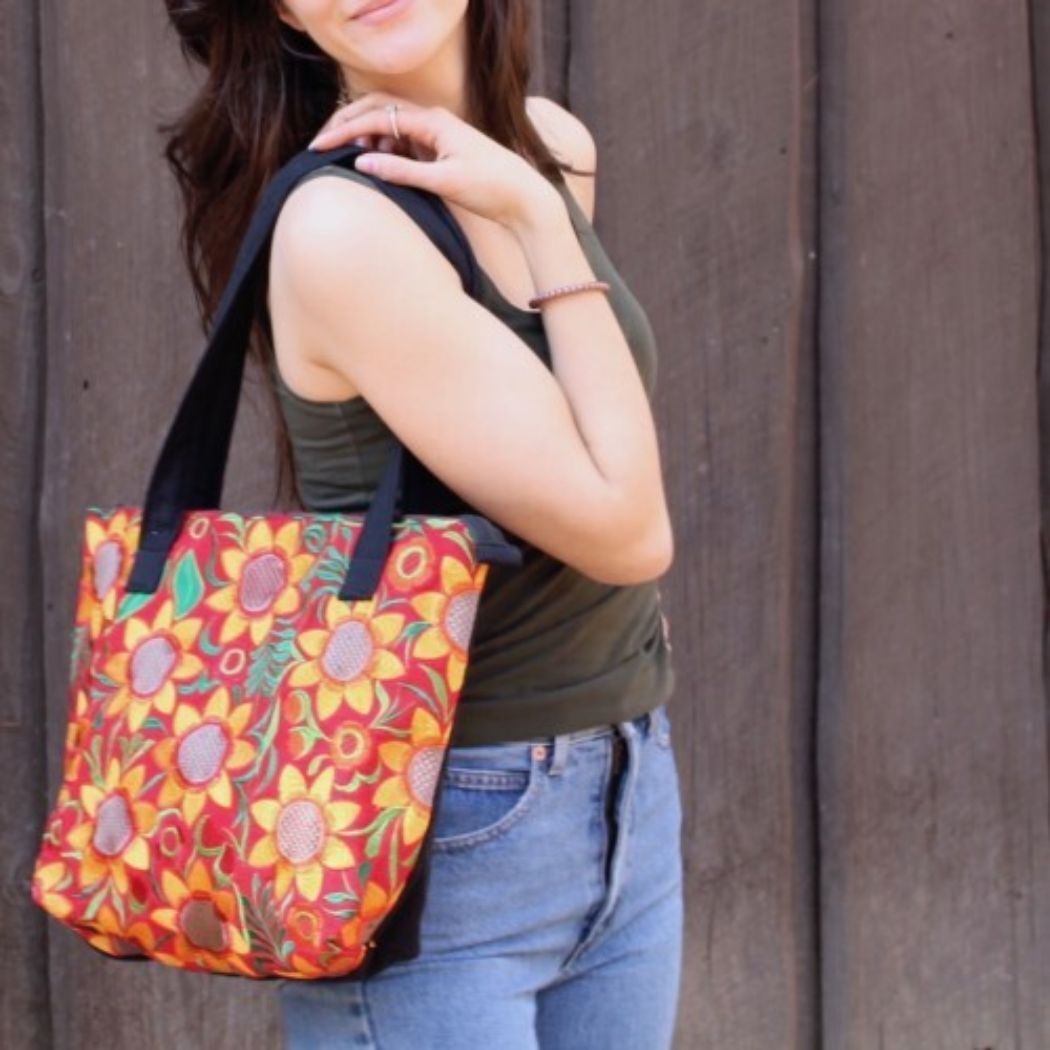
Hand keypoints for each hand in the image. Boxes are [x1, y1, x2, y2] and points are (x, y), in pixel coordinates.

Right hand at [307, 91, 560, 228]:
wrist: (525, 199)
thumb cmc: (491, 188)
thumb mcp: (443, 182)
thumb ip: (401, 171)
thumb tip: (361, 162)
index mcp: (433, 122)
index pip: (377, 117)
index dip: (344, 131)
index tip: (319, 147)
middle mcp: (434, 120)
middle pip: (379, 111)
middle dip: (348, 124)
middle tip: (322, 143)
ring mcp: (438, 134)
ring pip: (390, 124)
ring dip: (366, 137)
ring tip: (348, 157)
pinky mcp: (442, 149)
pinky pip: (405, 140)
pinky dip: (385, 148)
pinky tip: (378, 162)